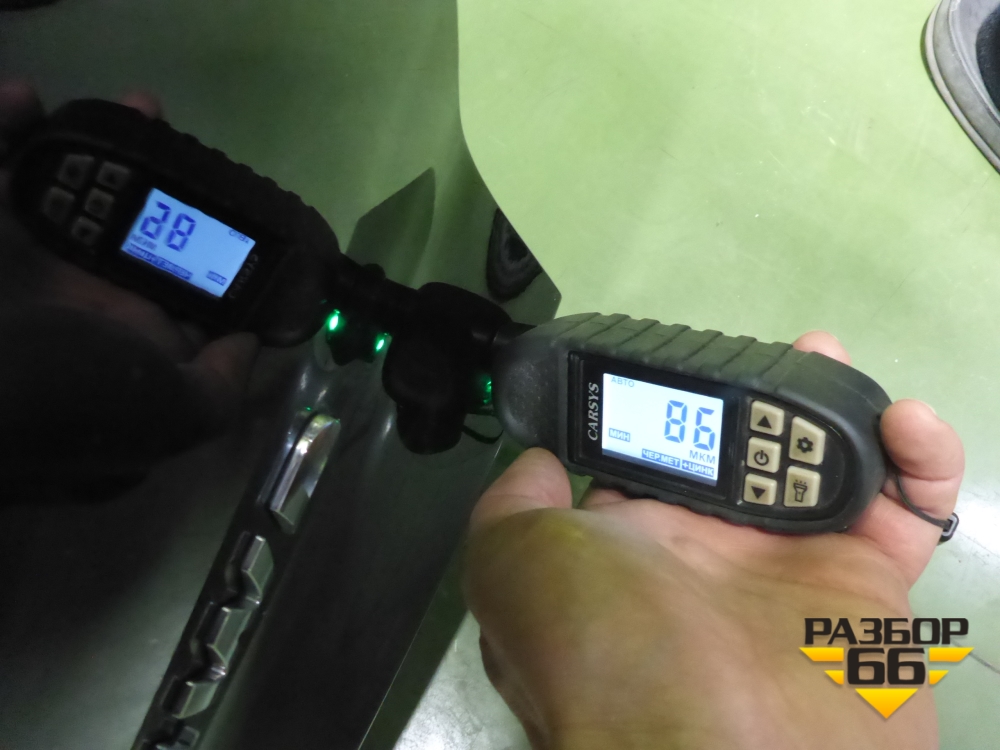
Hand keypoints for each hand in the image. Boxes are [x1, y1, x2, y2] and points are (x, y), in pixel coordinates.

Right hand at [0, 80, 257, 436]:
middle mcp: (75, 300)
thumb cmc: (67, 403)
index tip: (223, 194)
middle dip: (144, 173)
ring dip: (89, 143)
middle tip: (160, 124)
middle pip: (117, 220)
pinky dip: (3, 131)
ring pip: (58, 189)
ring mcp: (20, 268)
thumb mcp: (168, 413)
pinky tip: (25, 99)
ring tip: (131, 106)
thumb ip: (217, 385)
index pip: (170, 283)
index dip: (197, 238)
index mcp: (124, 336)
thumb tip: (246, 345)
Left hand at [464, 332, 962, 749]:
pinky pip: (907, 512)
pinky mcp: (868, 589)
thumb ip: (515, 507)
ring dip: (837, 409)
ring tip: (831, 360)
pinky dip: (918, 462)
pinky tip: (906, 424)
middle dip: (765, 397)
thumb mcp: (514, 563)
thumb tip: (538, 466)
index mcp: (634, 544)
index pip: (660, 460)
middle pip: (748, 454)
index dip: (677, 409)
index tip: (691, 365)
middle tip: (783, 351)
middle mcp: (711, 555)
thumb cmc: (600, 645)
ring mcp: (791, 571)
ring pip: (826, 469)